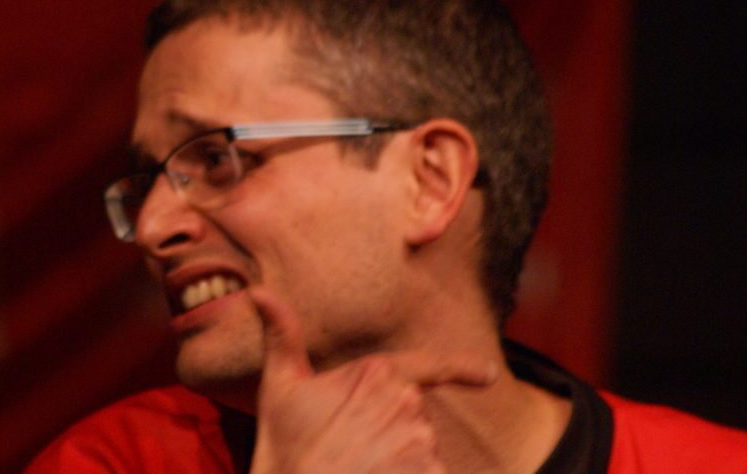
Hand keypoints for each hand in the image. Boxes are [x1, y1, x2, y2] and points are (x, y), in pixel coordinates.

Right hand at [248, 289, 497, 473]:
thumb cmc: (285, 446)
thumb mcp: (279, 388)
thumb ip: (282, 336)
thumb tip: (258, 292)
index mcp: (378, 373)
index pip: (432, 365)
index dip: (464, 369)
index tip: (488, 375)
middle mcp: (407, 403)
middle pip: (414, 416)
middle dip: (391, 430)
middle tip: (350, 447)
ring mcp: (422, 442)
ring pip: (422, 449)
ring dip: (399, 460)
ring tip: (359, 468)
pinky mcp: (429, 473)